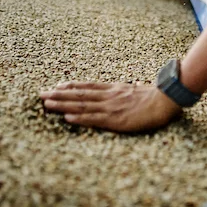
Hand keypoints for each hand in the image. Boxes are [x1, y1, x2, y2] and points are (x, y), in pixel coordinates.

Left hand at [39, 81, 181, 132]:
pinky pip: (94, 119)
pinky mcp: (115, 120)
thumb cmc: (155, 96)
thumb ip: (127, 90)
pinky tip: (67, 118)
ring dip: (63, 104)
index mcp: (114, 89)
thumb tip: (127, 88)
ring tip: (47, 104)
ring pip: (82, 106)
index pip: (87, 87)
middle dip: (59, 95)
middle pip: (79, 95)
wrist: (165, 99)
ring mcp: (111, 108)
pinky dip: (79, 118)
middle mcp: (108, 96)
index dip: (71, 87)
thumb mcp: (137, 89)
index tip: (56, 86)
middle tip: (41, 94)